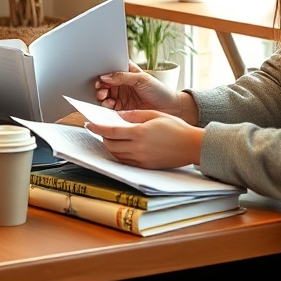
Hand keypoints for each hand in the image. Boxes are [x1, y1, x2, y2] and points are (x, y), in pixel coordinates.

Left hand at [86, 111, 203, 168]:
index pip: (111, 132)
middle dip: (103, 137)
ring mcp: (141, 159)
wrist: (192, 145)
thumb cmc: (176, 127)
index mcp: (139, 133)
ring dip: (110, 146)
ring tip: (110, 138)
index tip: (89, 124)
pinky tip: (122, 147)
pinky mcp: (145, 166)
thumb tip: (119, 116)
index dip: (97, 128)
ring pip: (117, 154)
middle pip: (111, 145)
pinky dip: (120, 154)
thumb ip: (134, 115)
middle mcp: (138, 148)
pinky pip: (126, 161)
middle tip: (100, 130)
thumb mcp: (154, 114)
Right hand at [95, 64, 182, 114]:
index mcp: (127, 72)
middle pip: (105, 83)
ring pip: (105, 95)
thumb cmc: (159, 90)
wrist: (170, 109)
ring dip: (102, 95)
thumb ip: (123, 77)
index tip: (100, 75)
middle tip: (101, 88)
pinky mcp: (121, 109)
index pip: (112, 69)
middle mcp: (122, 84)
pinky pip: (109, 107)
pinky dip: (106, 106)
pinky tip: (109, 105)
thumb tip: (105, 76)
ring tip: (104, 96)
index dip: (104, 72)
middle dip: (100, 85)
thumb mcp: (142, 79)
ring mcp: (121, 96)